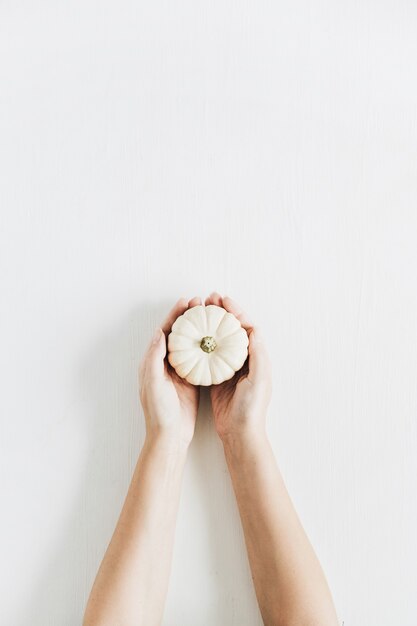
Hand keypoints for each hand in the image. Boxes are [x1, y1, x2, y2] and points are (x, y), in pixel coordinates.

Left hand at [139, 297, 200, 449]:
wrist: (169, 436)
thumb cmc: (158, 412)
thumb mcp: (153, 383)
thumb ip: (154, 358)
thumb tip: (158, 332)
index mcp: (152, 362)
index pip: (163, 331)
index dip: (174, 315)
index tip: (186, 301)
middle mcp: (163, 364)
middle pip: (176, 334)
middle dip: (187, 317)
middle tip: (200, 304)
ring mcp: (177, 373)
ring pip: (188, 344)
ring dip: (197, 329)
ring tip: (209, 316)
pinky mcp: (189, 381)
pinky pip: (197, 359)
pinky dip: (205, 347)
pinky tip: (216, 341)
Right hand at [206, 292, 271, 443]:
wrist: (240, 433)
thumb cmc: (252, 408)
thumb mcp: (259, 380)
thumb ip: (258, 355)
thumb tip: (253, 329)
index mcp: (257, 358)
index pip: (247, 327)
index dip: (236, 311)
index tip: (223, 300)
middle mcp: (244, 361)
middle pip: (232, 329)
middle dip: (222, 312)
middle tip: (209, 299)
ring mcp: (229, 369)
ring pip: (219, 339)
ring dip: (210, 324)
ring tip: (199, 311)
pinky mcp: (217, 378)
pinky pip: (209, 355)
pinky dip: (201, 343)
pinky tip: (191, 336)